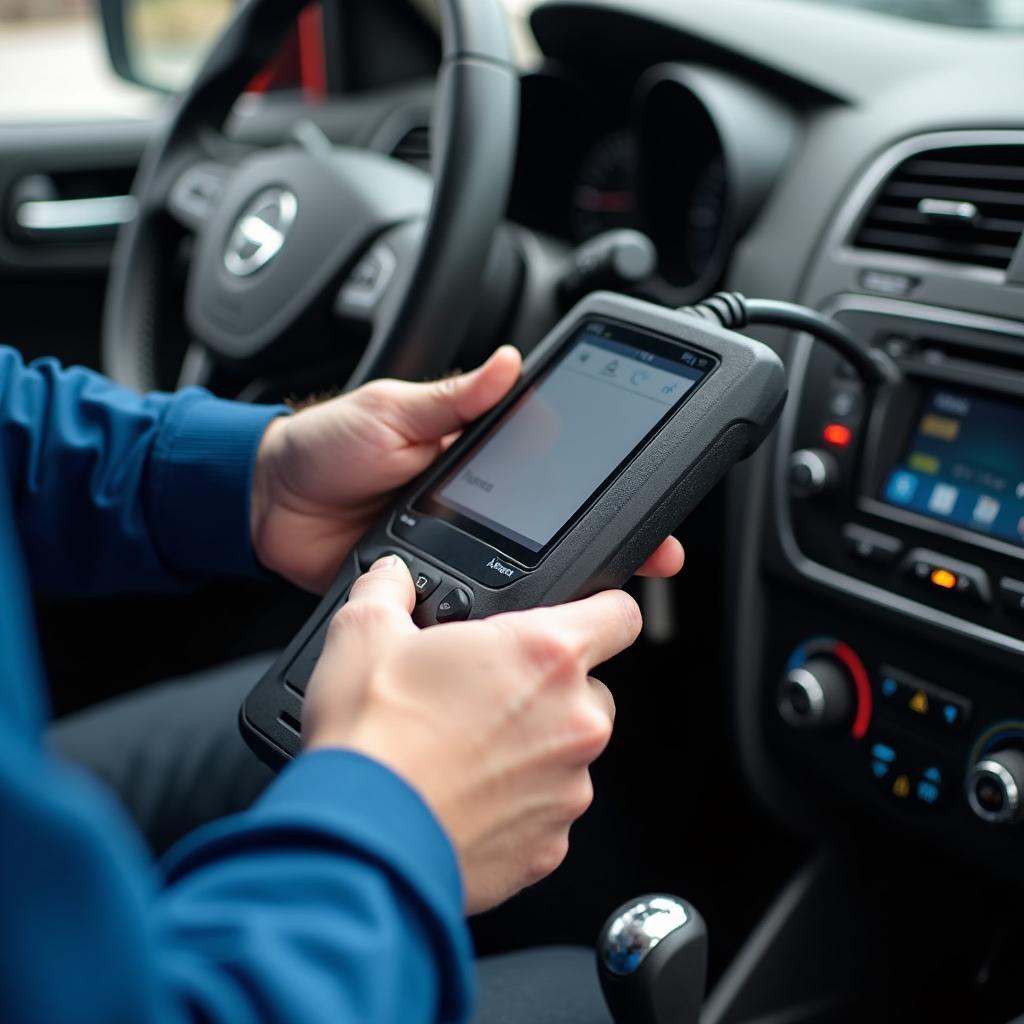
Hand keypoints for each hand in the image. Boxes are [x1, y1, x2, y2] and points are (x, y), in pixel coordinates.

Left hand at [250, 347, 684, 591]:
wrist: (268, 507)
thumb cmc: (325, 446)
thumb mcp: (391, 410)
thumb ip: (451, 397)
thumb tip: (508, 362)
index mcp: (473, 452)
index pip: (552, 463)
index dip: (600, 477)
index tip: (645, 491)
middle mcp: (476, 502)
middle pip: (555, 522)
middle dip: (609, 537)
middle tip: (654, 554)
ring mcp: (457, 545)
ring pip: (525, 566)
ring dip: (565, 580)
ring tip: (609, 591)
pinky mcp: (431, 582)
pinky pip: (476, 600)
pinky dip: (505, 612)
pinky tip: (537, 619)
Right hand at [303, 555, 644, 913]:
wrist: (359, 842)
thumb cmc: (373, 740)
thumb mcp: (363, 634)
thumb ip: (389, 589)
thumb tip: (392, 577)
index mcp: (546, 655)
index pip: (620, 615)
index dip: (601, 610)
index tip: (583, 618)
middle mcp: (574, 720)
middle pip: (590, 689)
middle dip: (548, 690)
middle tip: (488, 696)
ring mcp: (568, 788)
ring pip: (568, 755)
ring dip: (531, 750)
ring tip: (464, 753)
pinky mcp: (549, 846)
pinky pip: (545, 813)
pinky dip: (516, 807)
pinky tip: (465, 798)